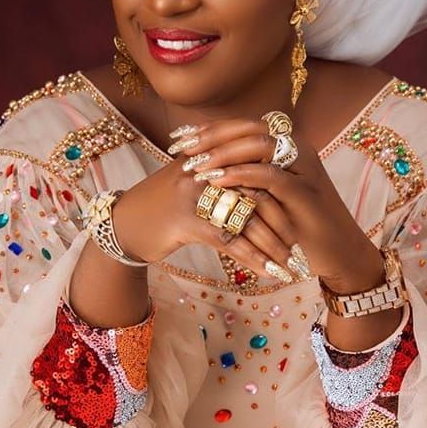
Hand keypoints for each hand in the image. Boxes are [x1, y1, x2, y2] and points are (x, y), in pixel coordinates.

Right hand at [107, 138, 313, 281]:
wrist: (122, 224)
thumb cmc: (161, 204)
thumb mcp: (191, 178)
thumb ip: (223, 171)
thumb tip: (260, 175)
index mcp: (209, 154)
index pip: (257, 166)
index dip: (282, 190)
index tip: (303, 212)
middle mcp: (204, 170)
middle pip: (257, 192)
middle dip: (284, 220)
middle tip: (304, 240)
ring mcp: (194, 195)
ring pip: (247, 218)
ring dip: (272, 244)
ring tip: (290, 262)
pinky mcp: (186, 222)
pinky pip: (229, 241)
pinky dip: (253, 258)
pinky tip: (269, 272)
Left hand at [167, 116, 386, 289]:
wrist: (338, 252)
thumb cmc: (300, 225)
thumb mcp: (271, 195)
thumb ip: (248, 175)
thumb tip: (206, 164)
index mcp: (288, 144)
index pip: (243, 126)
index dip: (210, 129)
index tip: (178, 138)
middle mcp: (298, 148)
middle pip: (248, 129)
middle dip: (211, 137)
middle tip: (180, 148)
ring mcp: (304, 167)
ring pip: (259, 146)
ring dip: (223, 153)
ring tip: (194, 165)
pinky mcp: (306, 191)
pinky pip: (269, 175)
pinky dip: (241, 175)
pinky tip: (216, 180)